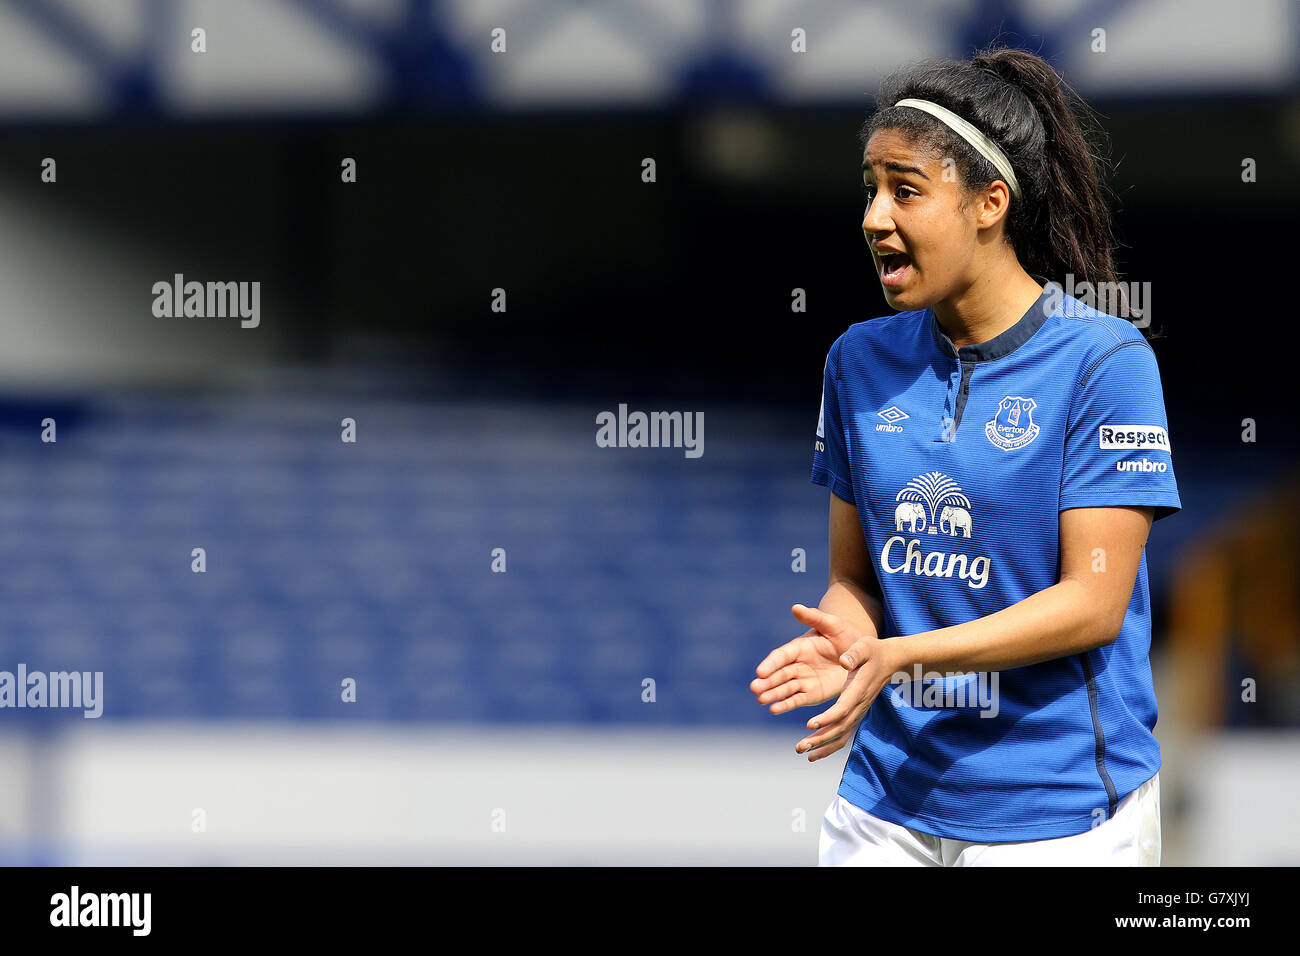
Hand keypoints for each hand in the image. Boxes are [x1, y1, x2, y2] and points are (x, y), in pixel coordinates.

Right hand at [750, 604, 861, 714]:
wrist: (859, 655)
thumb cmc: (846, 635)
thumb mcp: (833, 625)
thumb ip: (814, 617)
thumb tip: (796, 607)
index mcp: (799, 646)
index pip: (781, 656)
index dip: (771, 664)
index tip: (760, 671)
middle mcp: (797, 664)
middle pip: (779, 674)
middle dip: (767, 681)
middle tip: (754, 688)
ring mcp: (803, 680)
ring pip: (784, 688)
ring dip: (772, 694)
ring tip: (761, 700)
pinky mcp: (810, 694)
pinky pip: (795, 700)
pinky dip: (785, 705)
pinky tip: (774, 709)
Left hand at [791, 605, 898, 761]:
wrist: (890, 661)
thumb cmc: (873, 651)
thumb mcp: (864, 646)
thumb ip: (854, 654)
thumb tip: (843, 661)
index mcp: (858, 690)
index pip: (843, 709)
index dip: (827, 718)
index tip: (810, 724)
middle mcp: (859, 705)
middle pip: (840, 727)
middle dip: (820, 738)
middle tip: (800, 747)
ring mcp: (858, 712)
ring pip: (842, 735)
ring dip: (823, 746)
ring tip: (804, 753)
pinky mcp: (856, 714)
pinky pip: (844, 734)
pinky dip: (830, 745)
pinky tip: (815, 752)